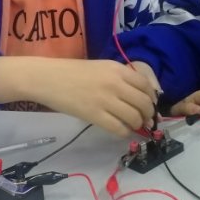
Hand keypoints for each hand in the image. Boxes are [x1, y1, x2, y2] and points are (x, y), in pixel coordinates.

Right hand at [0, 57, 156, 135]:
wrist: (48, 78)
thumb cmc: (73, 72)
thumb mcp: (101, 67)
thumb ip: (120, 77)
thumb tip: (139, 95)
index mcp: (118, 69)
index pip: (146, 86)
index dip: (152, 99)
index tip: (150, 106)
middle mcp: (115, 84)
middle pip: (144, 103)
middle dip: (148, 115)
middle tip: (146, 121)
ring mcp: (105, 100)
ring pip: (134, 118)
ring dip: (137, 125)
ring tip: (133, 126)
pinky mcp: (94, 115)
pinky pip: (119, 128)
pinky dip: (124, 132)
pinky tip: (121, 131)